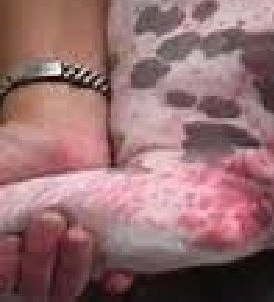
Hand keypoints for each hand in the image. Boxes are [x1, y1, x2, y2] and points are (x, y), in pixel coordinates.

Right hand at [0, 86, 132, 300]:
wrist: (61, 135)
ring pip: (70, 285)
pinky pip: (110, 275)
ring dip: (74, 267)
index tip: (10, 242)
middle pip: (37, 289)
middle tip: (48, 220)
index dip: (6, 270)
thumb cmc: (17, 155)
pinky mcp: (105, 249)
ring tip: (78, 233)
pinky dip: (114, 278)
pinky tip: (115, 275)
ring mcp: (70, 259)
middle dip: (40, 259)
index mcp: (7, 255)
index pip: (5, 282)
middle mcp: (37, 264)